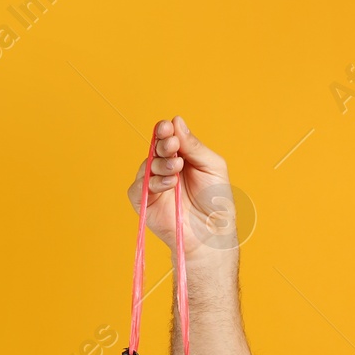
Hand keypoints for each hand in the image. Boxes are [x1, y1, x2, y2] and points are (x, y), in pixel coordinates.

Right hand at [126, 116, 240, 257]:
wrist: (213, 233)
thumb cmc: (216, 201)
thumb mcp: (212, 167)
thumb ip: (194, 146)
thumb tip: (177, 121)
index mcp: (181, 157)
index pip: (167, 138)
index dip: (165, 131)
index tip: (168, 126)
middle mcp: (165, 169)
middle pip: (155, 149)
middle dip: (162, 144)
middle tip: (172, 145)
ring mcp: (153, 185)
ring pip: (147, 166)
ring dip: (161, 164)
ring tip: (177, 168)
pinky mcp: (144, 203)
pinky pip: (138, 188)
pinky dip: (152, 183)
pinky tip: (169, 183)